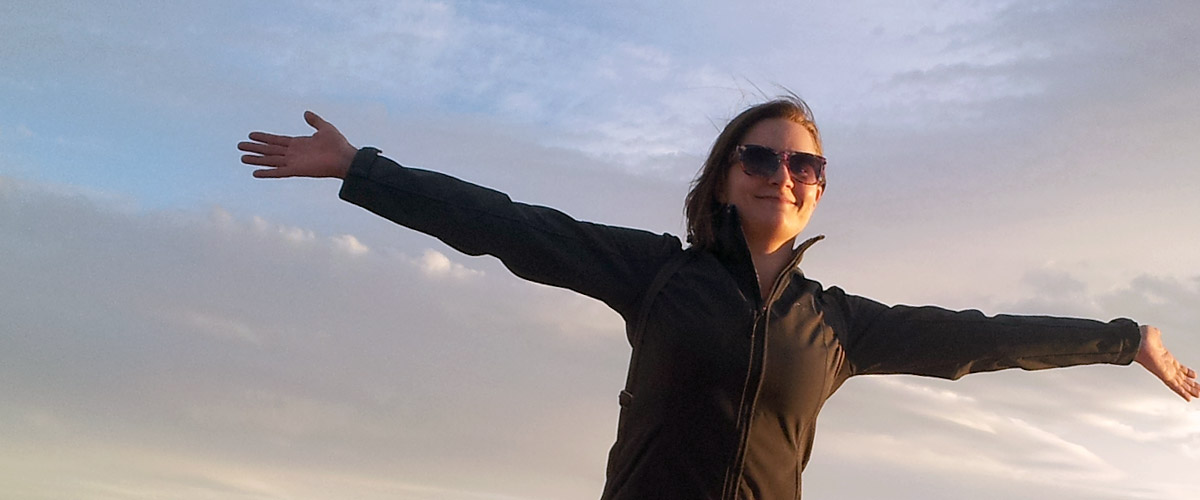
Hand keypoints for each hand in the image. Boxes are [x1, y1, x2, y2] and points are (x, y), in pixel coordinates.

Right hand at [238, 111, 357, 178]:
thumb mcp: (325, 127)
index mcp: (298, 144)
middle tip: (239, 146)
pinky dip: (267, 172)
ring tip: (242, 157)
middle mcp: (293, 153)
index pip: (276, 140)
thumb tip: (306, 112)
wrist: (345, 158)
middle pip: (270, 150)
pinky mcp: (296, 170)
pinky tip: (255, 172)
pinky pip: (278, 172)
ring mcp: (294, 162)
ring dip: (257, 159)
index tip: (251, 135)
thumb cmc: (338, 144)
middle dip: (255, 148)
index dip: (263, 138)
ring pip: (270, 160)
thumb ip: (314, 121)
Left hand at [1135, 325, 1198, 400]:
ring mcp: (1165, 371)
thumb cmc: (1142, 338)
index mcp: (1165, 357)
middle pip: (1181, 378)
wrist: (1137, 341)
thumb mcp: (1153, 334)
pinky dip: (1182, 392)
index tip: (1193, 375)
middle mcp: (1166, 366)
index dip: (1187, 372)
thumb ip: (1157, 335)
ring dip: (1190, 390)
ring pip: (1180, 384)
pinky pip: (1175, 386)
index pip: (1179, 367)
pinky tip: (1188, 398)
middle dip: (1190, 384)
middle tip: (1198, 390)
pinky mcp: (1163, 375)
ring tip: (1198, 395)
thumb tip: (1156, 333)